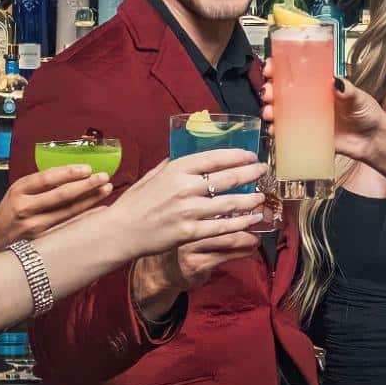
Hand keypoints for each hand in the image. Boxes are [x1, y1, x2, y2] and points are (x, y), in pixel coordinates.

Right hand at [0, 165, 111, 252]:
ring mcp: (33, 227)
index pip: (46, 178)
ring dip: (89, 201)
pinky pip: (67, 227)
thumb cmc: (8, 216)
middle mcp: (24, 208)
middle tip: (104, 177)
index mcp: (18, 190)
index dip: (68, 172)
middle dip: (85, 185)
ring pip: (67, 212)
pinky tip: (98, 213)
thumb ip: (38, 186)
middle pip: (60, 195)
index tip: (87, 168)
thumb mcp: (16, 194)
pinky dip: (84, 219)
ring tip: (105, 191)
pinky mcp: (40, 242)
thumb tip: (71, 175)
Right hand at [110, 148, 266, 319]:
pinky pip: (222, 226)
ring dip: (250, 200)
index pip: (214, 158)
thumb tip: (189, 152)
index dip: (237, 156)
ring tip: (261, 197)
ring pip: (229, 204)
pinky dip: (240, 223)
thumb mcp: (153, 175)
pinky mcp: (190, 232)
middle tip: (263, 172)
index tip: (251, 156)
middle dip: (250, 174)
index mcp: (176, 169)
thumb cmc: (136, 202)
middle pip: (227, 178)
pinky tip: (252, 219)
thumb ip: (173, 164)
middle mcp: (185, 187)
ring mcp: (188, 211)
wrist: (121, 231)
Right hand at [262, 57, 385, 161]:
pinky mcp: (309, 136)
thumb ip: (347, 90)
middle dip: (270, 90)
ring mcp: (308, 118)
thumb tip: (335, 81)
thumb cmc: (368, 114)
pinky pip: (288, 133)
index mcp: (320, 86)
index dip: (280, 68)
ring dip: (270, 110)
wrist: (373, 141)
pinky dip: (278, 131)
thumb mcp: (358, 97)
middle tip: (268, 92)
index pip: (296, 73)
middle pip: (282, 92)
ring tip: (270, 113)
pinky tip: (274, 130)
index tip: (271, 68)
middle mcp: (311, 101)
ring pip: (281, 112)